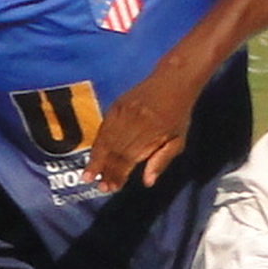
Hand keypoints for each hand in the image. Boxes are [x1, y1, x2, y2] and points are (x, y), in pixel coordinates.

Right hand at [85, 66, 196, 191]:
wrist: (172, 80)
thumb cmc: (178, 114)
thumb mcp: (178, 140)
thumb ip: (162, 161)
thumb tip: (148, 182)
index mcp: (149, 135)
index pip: (128, 160)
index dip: (117, 175)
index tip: (111, 188)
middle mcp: (133, 124)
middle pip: (114, 152)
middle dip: (105, 171)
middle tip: (98, 186)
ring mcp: (122, 113)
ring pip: (105, 141)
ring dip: (96, 159)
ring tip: (89, 175)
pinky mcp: (116, 105)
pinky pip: (103, 127)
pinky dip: (97, 143)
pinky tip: (95, 154)